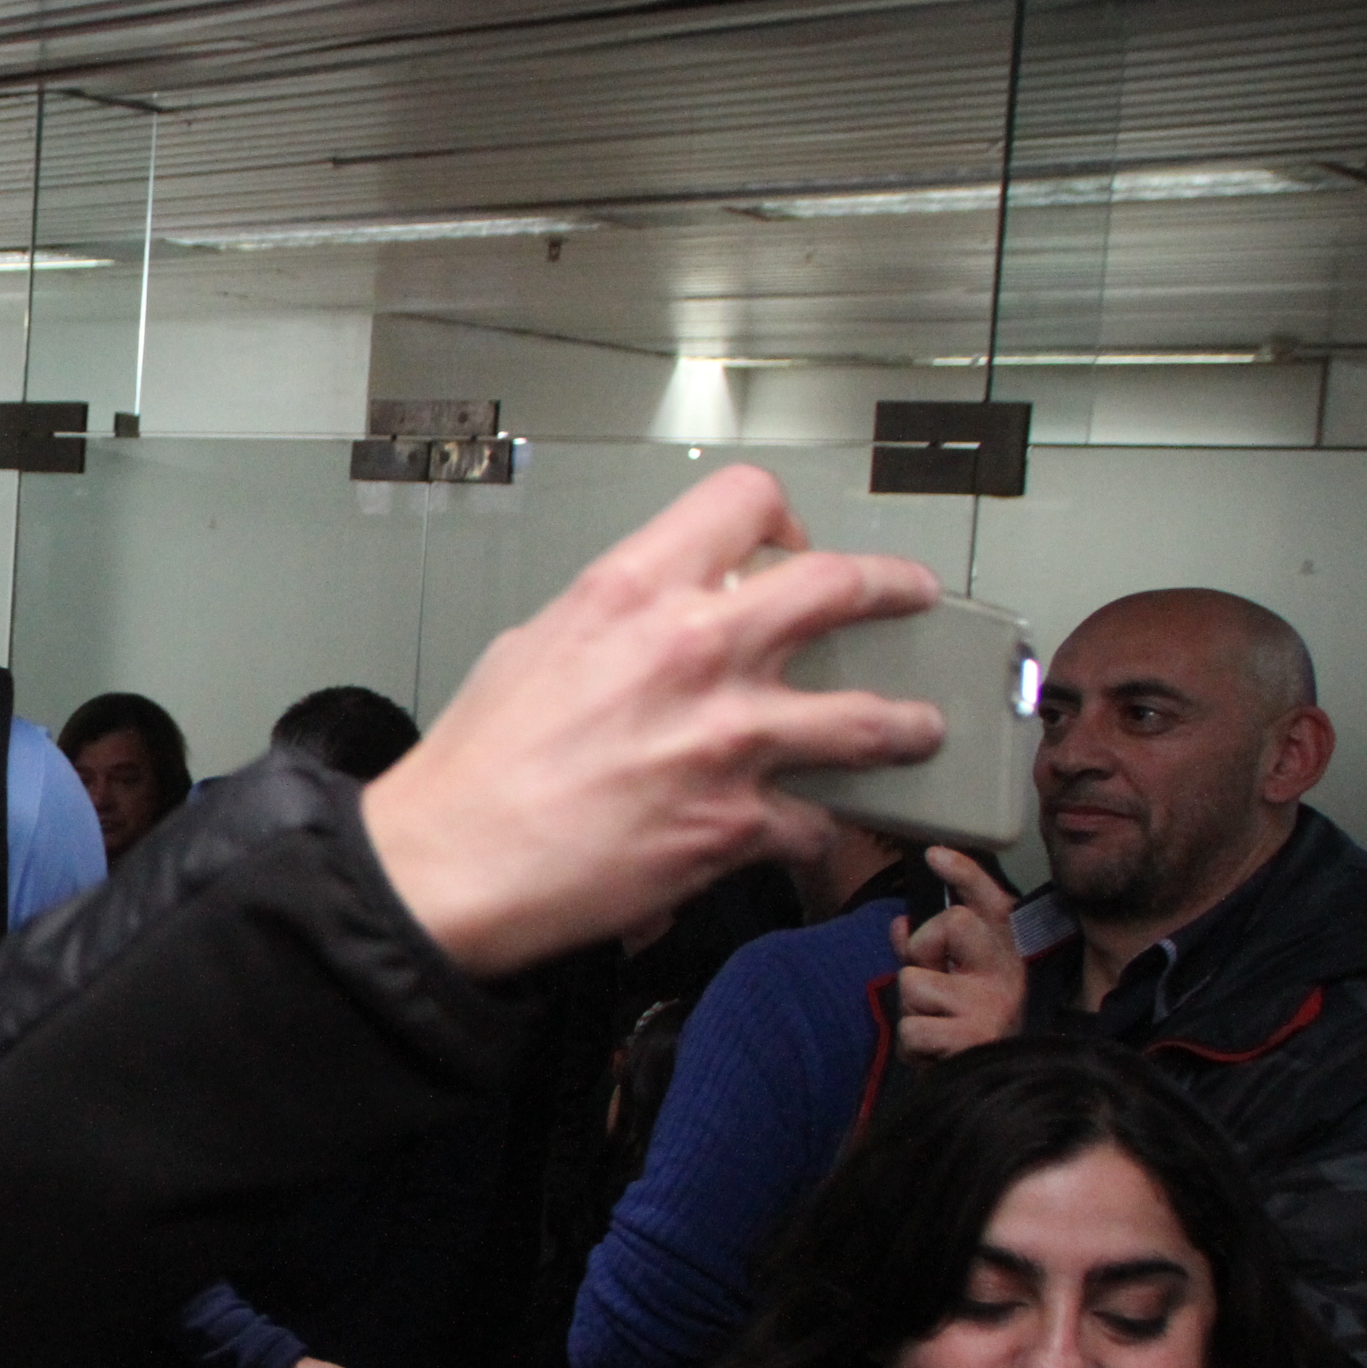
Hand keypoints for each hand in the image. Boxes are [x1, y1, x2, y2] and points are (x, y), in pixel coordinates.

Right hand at [362, 466, 940, 978]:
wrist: (448, 865)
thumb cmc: (474, 767)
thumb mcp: (533, 646)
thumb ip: (617, 623)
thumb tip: (661, 625)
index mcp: (633, 592)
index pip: (746, 502)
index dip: (784, 523)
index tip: (793, 550)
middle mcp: (693, 651)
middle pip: (842, 587)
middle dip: (894, 590)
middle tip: (910, 598)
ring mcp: (728, 740)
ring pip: (873, 718)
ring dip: (905, 725)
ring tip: (918, 729)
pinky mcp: (737, 825)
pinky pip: (815, 820)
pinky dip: (810, 829)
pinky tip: (800, 831)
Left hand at [893, 849, 1023, 1059]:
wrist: (991, 1091)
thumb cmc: (964, 1034)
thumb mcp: (947, 988)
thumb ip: (925, 956)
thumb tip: (900, 925)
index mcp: (1003, 959)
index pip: (991, 905)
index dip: (966, 876)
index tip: (935, 854)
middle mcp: (1006, 976)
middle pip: (952, 923)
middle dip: (924, 950)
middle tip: (933, 985)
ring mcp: (993, 1005)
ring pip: (916, 982)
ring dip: (912, 1011)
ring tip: (937, 1030)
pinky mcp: (976, 1037)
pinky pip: (914, 1028)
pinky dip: (914, 1046)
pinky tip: (937, 1054)